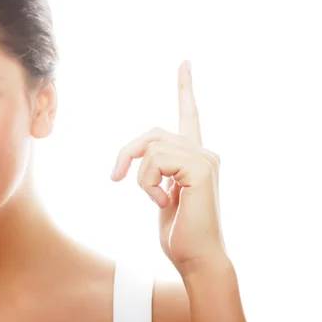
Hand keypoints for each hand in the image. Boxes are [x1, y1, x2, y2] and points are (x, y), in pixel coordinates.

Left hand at [111, 61, 226, 276]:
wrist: (196, 259)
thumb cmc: (178, 233)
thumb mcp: (159, 195)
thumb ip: (156, 171)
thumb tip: (140, 159)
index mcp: (195, 157)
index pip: (189, 115)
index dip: (185, 89)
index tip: (185, 63)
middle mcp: (204, 152)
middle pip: (152, 133)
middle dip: (127, 154)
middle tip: (115, 178)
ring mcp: (206, 158)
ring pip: (151, 147)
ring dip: (140, 176)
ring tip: (156, 199)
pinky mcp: (202, 168)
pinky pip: (155, 160)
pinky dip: (148, 183)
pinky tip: (163, 202)